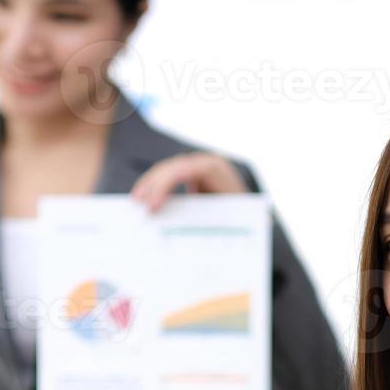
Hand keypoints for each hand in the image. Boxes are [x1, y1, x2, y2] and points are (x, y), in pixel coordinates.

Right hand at [130, 153, 248, 212]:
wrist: (254, 210)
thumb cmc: (243, 216)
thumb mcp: (230, 217)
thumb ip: (212, 221)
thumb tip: (194, 227)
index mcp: (216, 169)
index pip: (183, 169)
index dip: (164, 185)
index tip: (152, 207)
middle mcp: (205, 163)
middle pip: (171, 168)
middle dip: (152, 186)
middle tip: (138, 205)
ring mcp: (197, 166)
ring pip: (166, 171)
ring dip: (148, 185)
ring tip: (136, 202)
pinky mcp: (190, 175)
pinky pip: (168, 177)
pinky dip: (154, 187)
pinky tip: (143, 199)